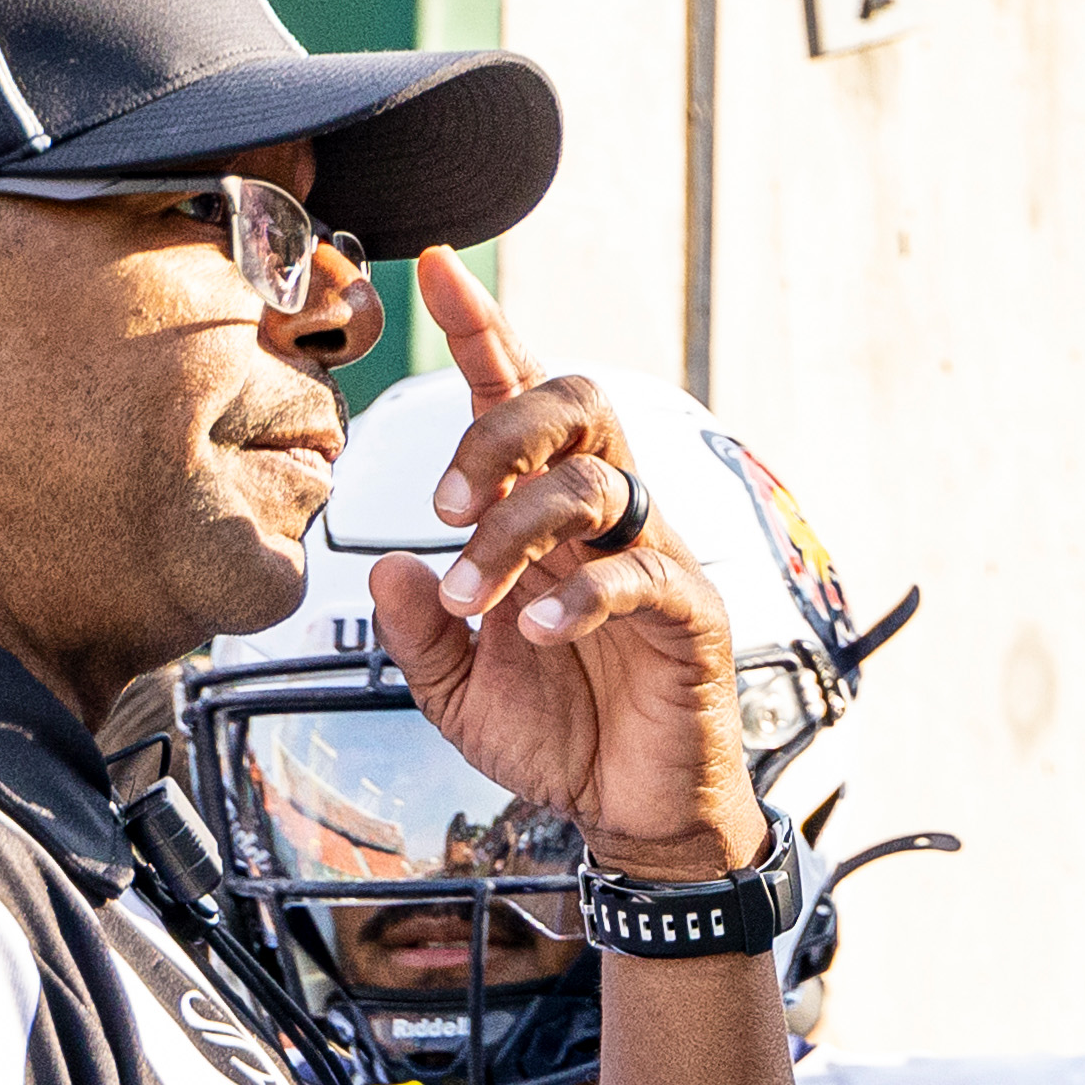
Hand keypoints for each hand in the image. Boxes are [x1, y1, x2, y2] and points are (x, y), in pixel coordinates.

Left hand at [366, 249, 773, 886]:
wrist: (630, 816)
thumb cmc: (559, 739)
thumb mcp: (451, 688)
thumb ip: (416, 628)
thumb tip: (395, 567)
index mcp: (542, 520)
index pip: (513, 401)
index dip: (480, 331)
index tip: (433, 269)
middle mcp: (602, 522)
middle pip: (573, 406)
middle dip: (499, 426)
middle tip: (443, 499)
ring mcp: (651, 560)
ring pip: (593, 484)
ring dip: (514, 531)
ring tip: (479, 597)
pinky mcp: (689, 615)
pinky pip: (640, 572)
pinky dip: (579, 596)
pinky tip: (540, 633)